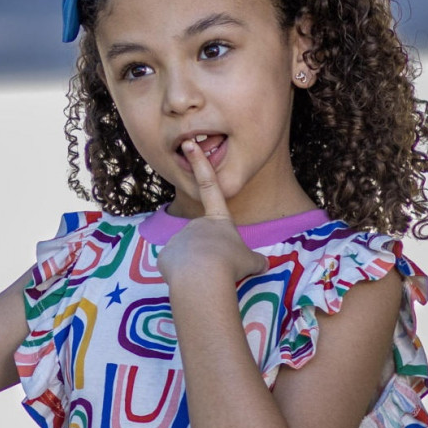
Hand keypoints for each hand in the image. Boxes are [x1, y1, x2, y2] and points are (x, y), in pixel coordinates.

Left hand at [157, 139, 265, 294]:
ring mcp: (178, 238)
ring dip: (199, 268)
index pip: (211, 186)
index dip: (201, 164)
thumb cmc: (230, 264)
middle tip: (220, 269)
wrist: (202, 276)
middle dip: (211, 257)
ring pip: (190, 258)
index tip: (190, 145)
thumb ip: (254, 260)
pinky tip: (191, 281)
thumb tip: (263, 264)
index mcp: (218, 220)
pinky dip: (184, 277)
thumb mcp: (251, 262)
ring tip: (207, 276)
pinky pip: (177, 269)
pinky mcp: (165, 255)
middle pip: (205, 242)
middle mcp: (195, 224)